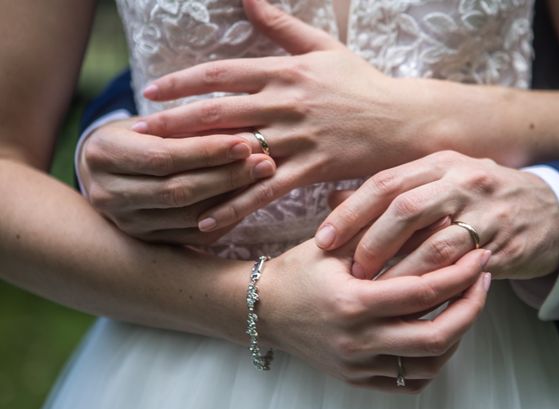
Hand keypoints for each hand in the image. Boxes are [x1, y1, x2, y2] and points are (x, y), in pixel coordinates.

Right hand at [78, 118, 275, 244]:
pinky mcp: (146, 241)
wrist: (107, 169)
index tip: (246, 142)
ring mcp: (126, 223)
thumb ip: (187, 127)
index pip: (164, 157)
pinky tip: (249, 202)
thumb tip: (242, 134)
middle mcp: (107, 194)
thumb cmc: (138, 134)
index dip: (207, 151)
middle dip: (226, 177)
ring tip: (261, 180)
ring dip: (231, 199)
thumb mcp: (154, 121)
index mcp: (103, 154)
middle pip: (177, 190)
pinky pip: (193, 236)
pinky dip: (224, 219)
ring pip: (188, 217)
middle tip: (264, 163)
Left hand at [133, 0, 426, 232]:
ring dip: (198, 165)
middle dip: (176, 124)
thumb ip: (282, 26)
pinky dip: (236, 204)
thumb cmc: (363, 84)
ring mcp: (298, 138)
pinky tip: (208, 217)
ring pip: (239, 152)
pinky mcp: (311, 169)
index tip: (151, 92)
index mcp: (286, 72)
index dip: (183, 83)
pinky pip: (266, 189)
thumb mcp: (324, 48)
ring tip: (163, 177)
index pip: (223, 74)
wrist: (405, 121)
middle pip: (220, 113)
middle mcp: (286, 103)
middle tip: (139, 134)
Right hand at [258, 237, 491, 392]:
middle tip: (483, 283)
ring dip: (457, 337)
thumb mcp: (332, 246)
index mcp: (353, 303)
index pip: (425, 292)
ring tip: (464, 307)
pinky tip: (438, 337)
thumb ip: (380, 234)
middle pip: (437, 336)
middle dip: (471, 309)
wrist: (262, 309)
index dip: (460, 274)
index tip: (479, 255)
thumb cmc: (297, 271)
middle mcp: (357, 340)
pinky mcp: (356, 379)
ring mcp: (357, 365)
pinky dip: (431, 363)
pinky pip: (408, 382)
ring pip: (428, 365)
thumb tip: (434, 220)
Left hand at [315, 151, 558, 280]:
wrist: (547, 211)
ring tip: (374, 291)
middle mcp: (461, 181)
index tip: (323, 240)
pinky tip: (413, 299)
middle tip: (351, 270)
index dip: (350, 213)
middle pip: (405, 209)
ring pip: (433, 243)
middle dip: (371, 242)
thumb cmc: (477, 199)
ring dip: (400, 271)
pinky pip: (462, 269)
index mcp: (438, 163)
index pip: (384, 183)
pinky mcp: (503, 245)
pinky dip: (434, 285)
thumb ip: (389, 192)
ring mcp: (485, 212)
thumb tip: (333, 201)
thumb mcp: (437, 183)